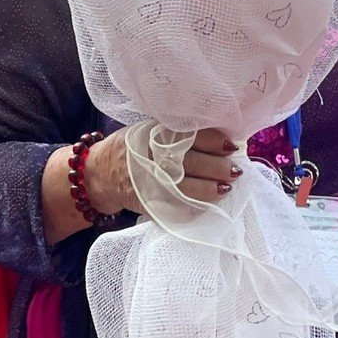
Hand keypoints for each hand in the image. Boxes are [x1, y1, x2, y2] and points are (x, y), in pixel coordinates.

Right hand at [83, 125, 240, 212]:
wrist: (100, 173)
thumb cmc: (132, 147)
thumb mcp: (149, 129)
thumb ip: (178, 133)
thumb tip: (219, 140)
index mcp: (156, 135)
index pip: (191, 136)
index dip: (214, 142)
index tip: (231, 146)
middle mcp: (155, 158)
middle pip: (193, 163)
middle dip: (218, 167)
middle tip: (236, 169)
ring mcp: (152, 183)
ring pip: (188, 188)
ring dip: (211, 189)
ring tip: (227, 187)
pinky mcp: (151, 203)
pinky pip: (177, 207)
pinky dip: (195, 206)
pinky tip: (210, 204)